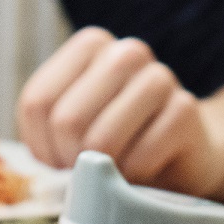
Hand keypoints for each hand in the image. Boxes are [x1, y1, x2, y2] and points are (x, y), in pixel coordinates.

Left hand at [17, 28, 217, 192]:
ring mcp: (159, 77)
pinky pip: (139, 158)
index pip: (37, 102)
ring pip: (101, 139)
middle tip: (87, 173)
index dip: (42, 146)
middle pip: (67, 120)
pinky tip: (143, 172)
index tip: (60, 161)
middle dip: (71, 161)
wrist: (182, 153)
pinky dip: (133, 178)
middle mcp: (126, 52)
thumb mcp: (71, 127)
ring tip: (113, 173)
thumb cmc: (117, 139)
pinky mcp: (185, 110)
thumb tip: (46, 167)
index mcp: (91, 45)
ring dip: (102, 172)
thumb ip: (49, 129)